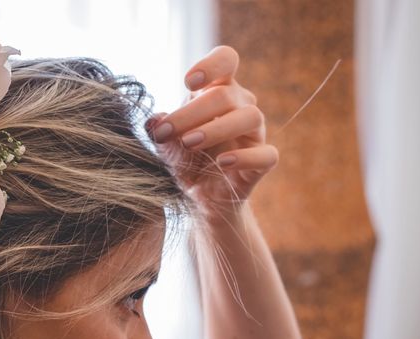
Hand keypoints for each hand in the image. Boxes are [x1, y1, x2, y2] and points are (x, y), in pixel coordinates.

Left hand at [147, 46, 277, 223]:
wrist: (198, 197)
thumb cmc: (184, 160)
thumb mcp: (165, 145)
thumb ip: (159, 130)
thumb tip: (153, 120)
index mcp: (217, 91)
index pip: (226, 60)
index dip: (212, 64)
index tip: (188, 83)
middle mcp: (240, 106)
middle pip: (227, 94)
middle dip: (192, 112)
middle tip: (166, 132)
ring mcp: (254, 134)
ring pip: (251, 116)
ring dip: (217, 128)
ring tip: (189, 143)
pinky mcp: (262, 162)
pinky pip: (266, 155)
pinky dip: (244, 157)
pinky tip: (221, 162)